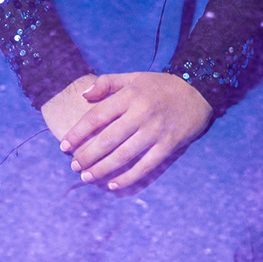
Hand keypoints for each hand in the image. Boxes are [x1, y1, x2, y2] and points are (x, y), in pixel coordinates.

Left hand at [39, 69, 212, 191]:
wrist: (198, 90)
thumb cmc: (160, 85)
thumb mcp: (133, 77)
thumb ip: (107, 83)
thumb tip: (83, 95)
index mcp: (129, 96)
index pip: (98, 116)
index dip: (79, 132)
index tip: (64, 146)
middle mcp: (141, 114)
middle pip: (108, 139)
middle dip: (87, 155)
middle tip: (74, 166)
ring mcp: (155, 131)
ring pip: (124, 155)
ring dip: (103, 168)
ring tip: (87, 177)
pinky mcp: (168, 145)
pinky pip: (145, 165)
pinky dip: (128, 177)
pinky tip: (113, 184)